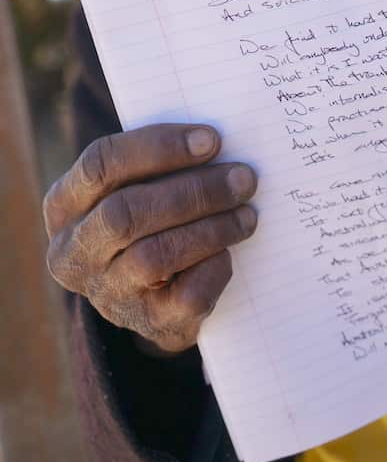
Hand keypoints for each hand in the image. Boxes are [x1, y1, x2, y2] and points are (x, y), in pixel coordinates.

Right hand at [43, 124, 256, 352]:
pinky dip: (213, 268)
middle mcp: (73, 252)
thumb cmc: (148, 218)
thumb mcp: (134, 187)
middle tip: (243, 179)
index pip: (100, 164)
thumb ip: (158, 165)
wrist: (153, 298)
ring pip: (155, 256)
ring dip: (211, 228)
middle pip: (126, 213)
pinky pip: (185, 295)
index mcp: (64, 206)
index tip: (211, 139)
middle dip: (194, 191)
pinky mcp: (146, 322)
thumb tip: (213, 142)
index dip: (159, 148)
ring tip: (247, 213)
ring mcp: (105, 293)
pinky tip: (230, 252)